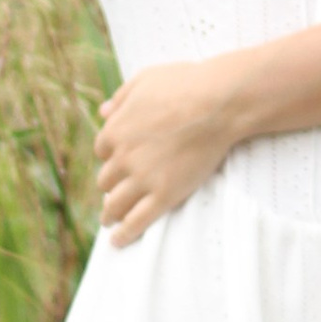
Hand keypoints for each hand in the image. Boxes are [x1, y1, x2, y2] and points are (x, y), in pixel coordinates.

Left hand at [95, 58, 245, 243]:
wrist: (218, 103)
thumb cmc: (185, 84)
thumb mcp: (145, 80)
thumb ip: (121, 97)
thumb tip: (103, 111)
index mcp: (115, 130)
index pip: (102, 151)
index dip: (112, 156)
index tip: (120, 160)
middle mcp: (123, 158)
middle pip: (106, 179)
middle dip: (111, 185)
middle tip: (115, 192)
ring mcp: (143, 179)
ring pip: (115, 204)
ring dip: (110, 214)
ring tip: (109, 221)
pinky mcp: (164, 195)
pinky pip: (137, 221)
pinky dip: (125, 234)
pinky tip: (118, 241)